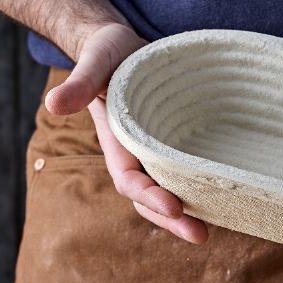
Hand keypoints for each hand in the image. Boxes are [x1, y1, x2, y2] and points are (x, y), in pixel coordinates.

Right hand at [44, 22, 208, 243]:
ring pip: (172, 190)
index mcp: (116, 143)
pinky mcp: (178, 143)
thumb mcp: (93, 62)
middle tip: (201, 235)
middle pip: (151, 198)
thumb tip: (54, 104)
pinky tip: (228, 197)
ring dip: (191, 211)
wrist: (121, 47)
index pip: (129, 180)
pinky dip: (203, 188)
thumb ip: (78, 83)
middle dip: (173, 220)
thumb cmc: (104, 54)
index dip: (150, 196)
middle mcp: (137, 154)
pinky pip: (189, 172)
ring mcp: (158, 151)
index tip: (173, 206)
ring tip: (213, 229)